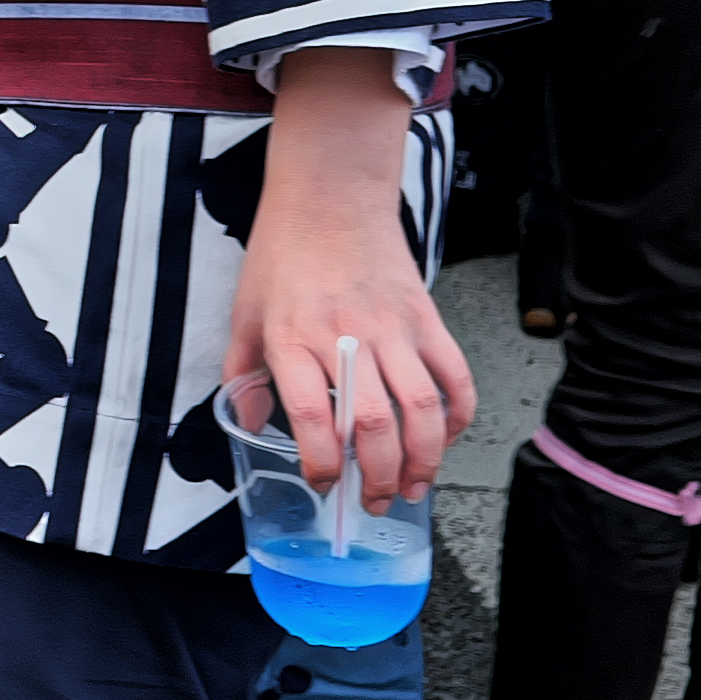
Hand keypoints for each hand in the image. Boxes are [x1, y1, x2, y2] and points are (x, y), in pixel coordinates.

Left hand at [222, 50, 472, 507]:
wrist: (330, 197)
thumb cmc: (282, 255)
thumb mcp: (244, 313)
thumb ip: (244, 374)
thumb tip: (251, 425)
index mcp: (292, 339)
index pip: (309, 414)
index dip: (320, 461)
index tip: (324, 484)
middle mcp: (344, 337)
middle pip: (372, 424)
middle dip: (379, 476)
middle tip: (377, 502)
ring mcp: (392, 328)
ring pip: (420, 407)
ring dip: (424, 458)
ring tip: (416, 486)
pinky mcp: (426, 317)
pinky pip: (453, 376)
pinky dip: (457, 414)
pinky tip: (445, 438)